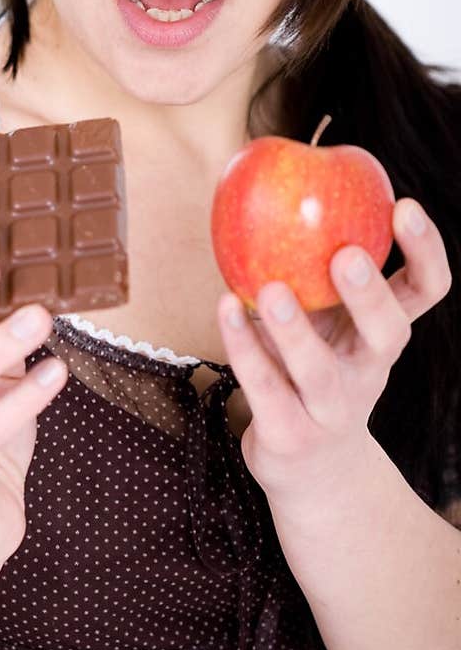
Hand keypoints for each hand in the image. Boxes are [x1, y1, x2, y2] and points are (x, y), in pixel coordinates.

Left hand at [217, 198, 452, 501]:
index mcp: (384, 335)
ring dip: (295, 329)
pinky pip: (265, 389)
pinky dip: (243, 347)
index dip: (424, 251)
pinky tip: (223, 307)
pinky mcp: (289, 435)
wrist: (311, 473)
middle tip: (347, 254)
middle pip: (389, 334)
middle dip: (371, 294)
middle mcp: (369, 372)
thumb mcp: (329, 323)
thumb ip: (316, 269)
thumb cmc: (314, 373)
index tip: (404, 206)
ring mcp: (332, 409)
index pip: (426, 290)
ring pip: (318, 370)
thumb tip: (278, 175)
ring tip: (269, 288)